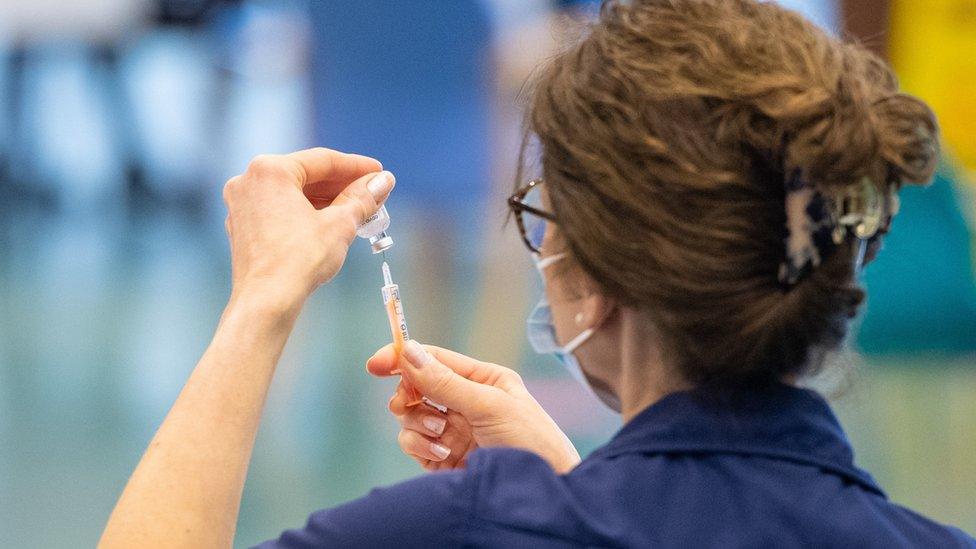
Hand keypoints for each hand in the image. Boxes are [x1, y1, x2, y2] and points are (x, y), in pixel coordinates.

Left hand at [222, 148, 392, 308]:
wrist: (267, 302)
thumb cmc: (298, 260)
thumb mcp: (340, 224)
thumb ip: (362, 198)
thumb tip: (383, 182)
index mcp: (270, 170)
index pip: (322, 160)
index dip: (357, 167)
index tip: (379, 173)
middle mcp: (249, 180)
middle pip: (306, 175)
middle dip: (342, 186)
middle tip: (373, 193)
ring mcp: (242, 204)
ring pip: (293, 193)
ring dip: (326, 200)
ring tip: (357, 210)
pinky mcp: (243, 227)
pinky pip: (280, 209)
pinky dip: (305, 213)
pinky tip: (330, 223)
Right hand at [366, 341, 580, 473]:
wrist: (540, 493)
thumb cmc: (531, 441)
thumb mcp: (489, 406)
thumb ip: (446, 382)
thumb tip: (409, 352)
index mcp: (482, 379)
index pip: (435, 359)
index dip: (403, 357)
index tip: (374, 364)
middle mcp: (465, 402)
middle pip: (415, 387)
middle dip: (408, 395)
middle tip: (409, 403)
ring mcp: (452, 430)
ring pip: (410, 416)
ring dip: (418, 423)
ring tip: (441, 434)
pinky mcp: (442, 458)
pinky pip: (413, 443)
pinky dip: (420, 446)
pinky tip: (443, 454)